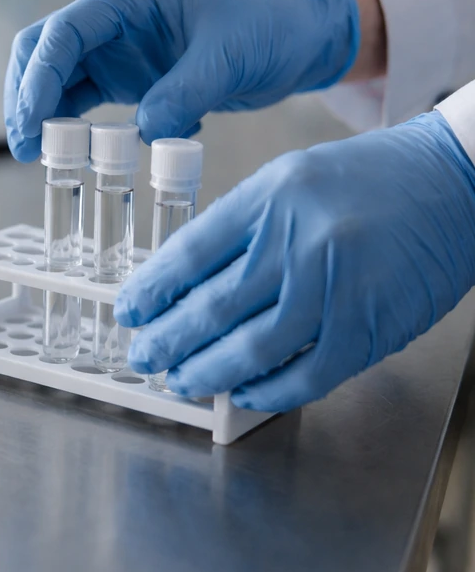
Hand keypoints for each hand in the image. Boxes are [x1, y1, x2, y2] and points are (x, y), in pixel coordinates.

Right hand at [3, 0, 359, 161]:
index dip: (40, 75)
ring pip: (56, 76)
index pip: (67, 30)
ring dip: (42, 113)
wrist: (298, 34)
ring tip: (38, 156)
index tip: (32, 121)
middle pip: (45, 49)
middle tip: (25, 144)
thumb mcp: (230, 58)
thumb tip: (141, 134)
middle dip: (26, 94)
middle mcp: (115, 18)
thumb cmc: (270, 26)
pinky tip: (75, 153)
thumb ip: (184, 94)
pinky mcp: (128, 77)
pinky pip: (83, 99)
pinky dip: (72, 125)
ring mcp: (118, 48)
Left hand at [114, 112, 474, 411]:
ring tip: (182, 380)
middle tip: (143, 357)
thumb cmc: (371, 178)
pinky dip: (270, 390)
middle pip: (213, 305)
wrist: (456, 179)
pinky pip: (307, 374)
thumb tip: (191, 281)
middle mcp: (298, 240)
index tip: (130, 311)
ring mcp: (335, 287)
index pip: (191, 252)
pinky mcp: (369, 326)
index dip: (152, 288)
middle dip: (169, 339)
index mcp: (270, 197)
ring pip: (253, 346)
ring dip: (208, 372)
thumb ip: (242, 226)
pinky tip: (244, 393)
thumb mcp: (291, 180)